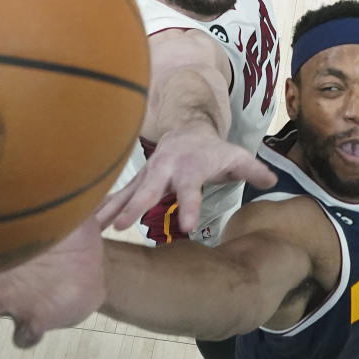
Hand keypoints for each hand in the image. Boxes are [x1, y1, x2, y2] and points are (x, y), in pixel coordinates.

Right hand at [96, 126, 276, 232]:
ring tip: (95, 226)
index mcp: (190, 167)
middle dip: (136, 206)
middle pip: (150, 189)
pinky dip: (102, 205)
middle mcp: (165, 169)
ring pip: (128, 191)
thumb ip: (253, 170)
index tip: (187, 226)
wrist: (187, 131)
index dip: (189, 206)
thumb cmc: (213, 150)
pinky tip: (85, 222)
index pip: (190, 189)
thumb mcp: (236, 157)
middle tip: (124, 225)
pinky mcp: (138, 180)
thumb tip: (273, 179)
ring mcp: (148, 174)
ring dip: (111, 208)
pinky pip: (118, 193)